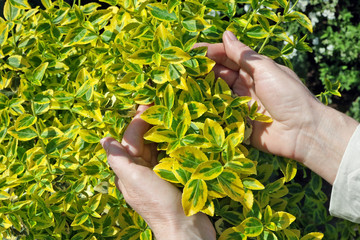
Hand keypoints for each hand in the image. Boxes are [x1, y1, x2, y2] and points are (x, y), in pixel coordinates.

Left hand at [100, 105, 215, 239]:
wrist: (186, 228)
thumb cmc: (158, 202)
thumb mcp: (134, 179)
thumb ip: (119, 159)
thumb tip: (104, 139)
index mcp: (129, 171)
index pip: (131, 140)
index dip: (138, 122)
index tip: (148, 104)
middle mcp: (141, 172)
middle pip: (144, 142)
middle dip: (151, 123)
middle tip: (161, 104)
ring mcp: (159, 175)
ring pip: (158, 148)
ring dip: (163, 131)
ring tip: (172, 114)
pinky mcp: (175, 178)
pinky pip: (172, 156)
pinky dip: (174, 144)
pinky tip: (182, 135)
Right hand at [197, 31, 358, 183]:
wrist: (303, 132)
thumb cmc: (289, 95)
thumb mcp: (267, 69)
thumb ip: (244, 55)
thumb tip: (226, 34)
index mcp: (254, 71)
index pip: (228, 57)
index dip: (210, 53)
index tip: (191, 52)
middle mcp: (245, 86)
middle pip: (219, 75)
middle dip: (202, 70)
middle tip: (181, 68)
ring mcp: (241, 105)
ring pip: (217, 94)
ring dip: (202, 89)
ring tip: (182, 84)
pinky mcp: (238, 123)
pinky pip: (220, 115)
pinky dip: (208, 110)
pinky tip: (192, 107)